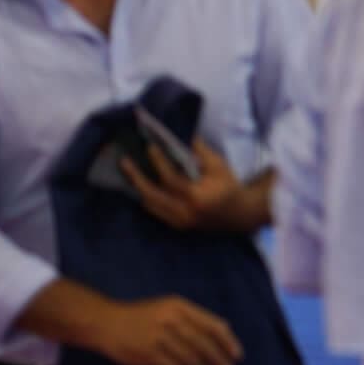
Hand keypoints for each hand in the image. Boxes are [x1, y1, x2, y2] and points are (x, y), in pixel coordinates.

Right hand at [90, 296, 242, 364]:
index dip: (228, 342)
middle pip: (203, 344)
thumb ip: (194, 318)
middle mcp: (171, 320)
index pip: (212, 324)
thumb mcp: (169, 308)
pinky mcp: (147, 354)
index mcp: (180, 306)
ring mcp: (158, 337)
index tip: (237, 356)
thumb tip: (225, 332)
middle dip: (219, 361)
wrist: (108, 323)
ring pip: (189, 359)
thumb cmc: (144, 317)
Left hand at [122, 141, 269, 234]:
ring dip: (138, 188)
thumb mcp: (219, 165)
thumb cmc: (229, 186)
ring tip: (129, 171)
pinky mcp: (177, 226)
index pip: (170, 179)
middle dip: (136, 177)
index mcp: (197, 197)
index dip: (158, 162)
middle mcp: (185, 213)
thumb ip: (200, 152)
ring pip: (150, 205)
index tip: (149, 147)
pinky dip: (147, 197)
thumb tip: (180, 138)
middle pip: (152, 196)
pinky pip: (155, 212)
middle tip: (124, 162)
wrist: (239, 214)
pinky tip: (141, 185)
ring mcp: (179, 222)